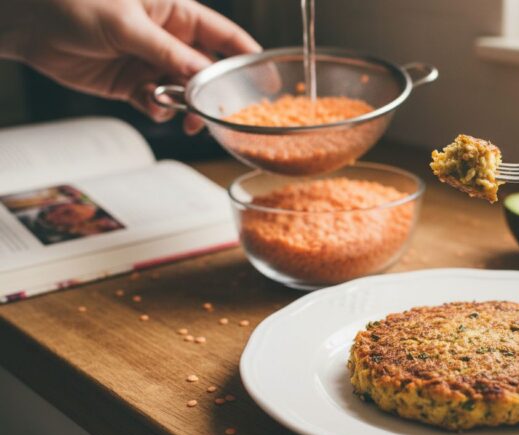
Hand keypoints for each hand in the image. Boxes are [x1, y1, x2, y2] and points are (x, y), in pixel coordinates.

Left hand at [0, 0, 259, 133]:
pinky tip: (154, 105)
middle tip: (219, 113)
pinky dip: (161, 109)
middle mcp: (170, 39)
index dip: (249, 58)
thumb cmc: (74, 2)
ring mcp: (152, 62)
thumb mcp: (128, 24)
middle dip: (215, 93)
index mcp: (177, 13)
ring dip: (188, 107)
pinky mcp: (133, 83)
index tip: (267, 80)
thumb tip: (202, 76)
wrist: (28, 21)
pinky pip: (159, 102)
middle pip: (208, 71)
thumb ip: (168, 53)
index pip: (225, 37)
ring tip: (184, 115)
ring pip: (186, 92)